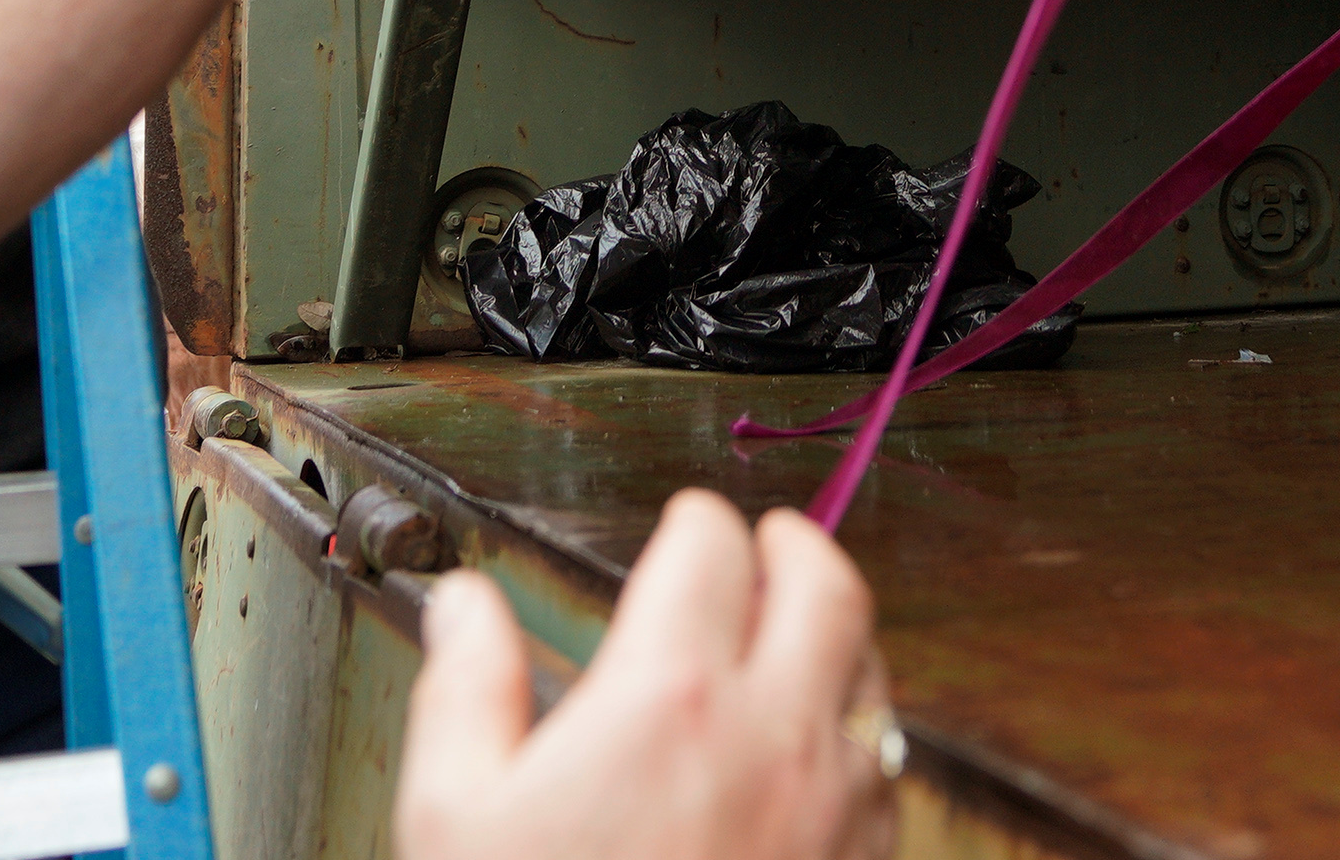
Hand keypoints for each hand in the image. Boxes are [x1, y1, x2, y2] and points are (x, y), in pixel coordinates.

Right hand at [397, 490, 897, 859]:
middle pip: (828, 587)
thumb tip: (463, 608)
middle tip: (769, 544)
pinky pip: (885, 772)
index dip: (693, 524)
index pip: (712, 547)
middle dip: (794, 549)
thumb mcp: (454, 816)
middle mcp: (775, 738)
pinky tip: (814, 754)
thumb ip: (467, 689)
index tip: (683, 529)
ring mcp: (834, 812)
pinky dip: (858, 734)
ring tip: (797, 636)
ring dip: (838, 637)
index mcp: (672, 697)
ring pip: (873, 675)